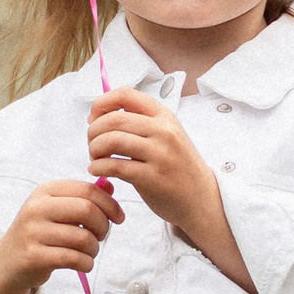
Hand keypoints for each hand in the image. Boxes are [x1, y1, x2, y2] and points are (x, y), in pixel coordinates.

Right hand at [0, 178, 120, 293]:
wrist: (8, 261)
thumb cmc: (41, 233)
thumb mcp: (58, 209)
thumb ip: (83, 197)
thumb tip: (110, 185)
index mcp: (45, 191)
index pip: (88, 190)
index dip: (110, 204)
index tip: (119, 218)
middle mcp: (36, 208)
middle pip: (87, 211)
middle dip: (103, 226)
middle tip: (101, 237)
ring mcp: (33, 232)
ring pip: (83, 238)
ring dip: (94, 249)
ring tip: (89, 252)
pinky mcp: (34, 257)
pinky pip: (74, 259)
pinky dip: (86, 264)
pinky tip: (83, 264)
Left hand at [86, 91, 252, 287]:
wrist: (202, 199)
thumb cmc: (178, 167)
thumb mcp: (168, 135)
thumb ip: (141, 123)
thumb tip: (102, 115)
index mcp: (164, 116)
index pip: (126, 95)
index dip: (102, 103)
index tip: (94, 118)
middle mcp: (163, 131)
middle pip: (114, 119)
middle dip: (94, 131)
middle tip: (92, 144)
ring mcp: (159, 154)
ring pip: (111, 140)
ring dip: (94, 149)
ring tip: (95, 158)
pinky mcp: (152, 178)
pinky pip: (114, 166)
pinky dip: (98, 167)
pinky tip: (97, 170)